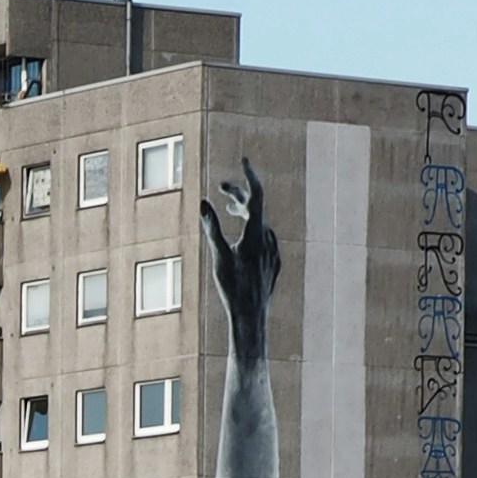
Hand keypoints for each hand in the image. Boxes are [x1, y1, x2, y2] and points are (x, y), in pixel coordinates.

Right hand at [203, 167, 278, 347]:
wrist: (251, 317)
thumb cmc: (233, 288)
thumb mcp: (218, 257)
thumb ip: (211, 228)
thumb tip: (202, 203)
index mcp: (256, 234)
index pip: (256, 196)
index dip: (249, 176)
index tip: (243, 160)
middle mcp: (268, 240)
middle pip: (255, 208)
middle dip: (238, 195)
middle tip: (221, 188)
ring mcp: (273, 252)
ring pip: (260, 224)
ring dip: (245, 212)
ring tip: (231, 209)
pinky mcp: (274, 264)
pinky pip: (265, 239)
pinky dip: (252, 230)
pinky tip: (243, 237)